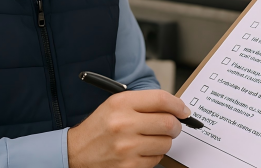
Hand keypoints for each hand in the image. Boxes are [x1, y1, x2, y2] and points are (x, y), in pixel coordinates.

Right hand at [67, 89, 190, 167]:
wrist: (76, 153)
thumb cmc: (100, 127)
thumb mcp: (115, 105)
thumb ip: (144, 103)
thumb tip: (175, 108)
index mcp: (121, 103)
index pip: (161, 99)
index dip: (178, 105)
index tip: (184, 110)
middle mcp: (124, 124)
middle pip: (169, 123)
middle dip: (176, 125)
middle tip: (173, 126)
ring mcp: (127, 147)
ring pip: (166, 143)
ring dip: (165, 141)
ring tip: (151, 139)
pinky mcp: (129, 166)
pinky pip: (157, 159)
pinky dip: (154, 155)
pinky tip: (141, 151)